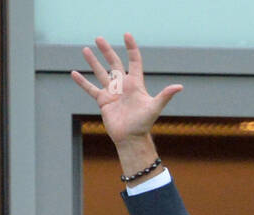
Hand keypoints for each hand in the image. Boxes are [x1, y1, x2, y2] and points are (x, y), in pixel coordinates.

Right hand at [71, 33, 182, 147]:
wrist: (131, 139)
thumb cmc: (144, 124)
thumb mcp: (154, 108)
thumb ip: (165, 96)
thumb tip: (179, 87)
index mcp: (135, 84)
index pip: (133, 61)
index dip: (131, 48)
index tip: (127, 35)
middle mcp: (123, 86)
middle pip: (114, 63)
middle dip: (107, 50)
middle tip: (99, 38)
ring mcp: (112, 93)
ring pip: (100, 73)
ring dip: (93, 61)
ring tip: (85, 49)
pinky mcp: (103, 101)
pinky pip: (91, 89)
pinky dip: (82, 82)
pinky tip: (74, 73)